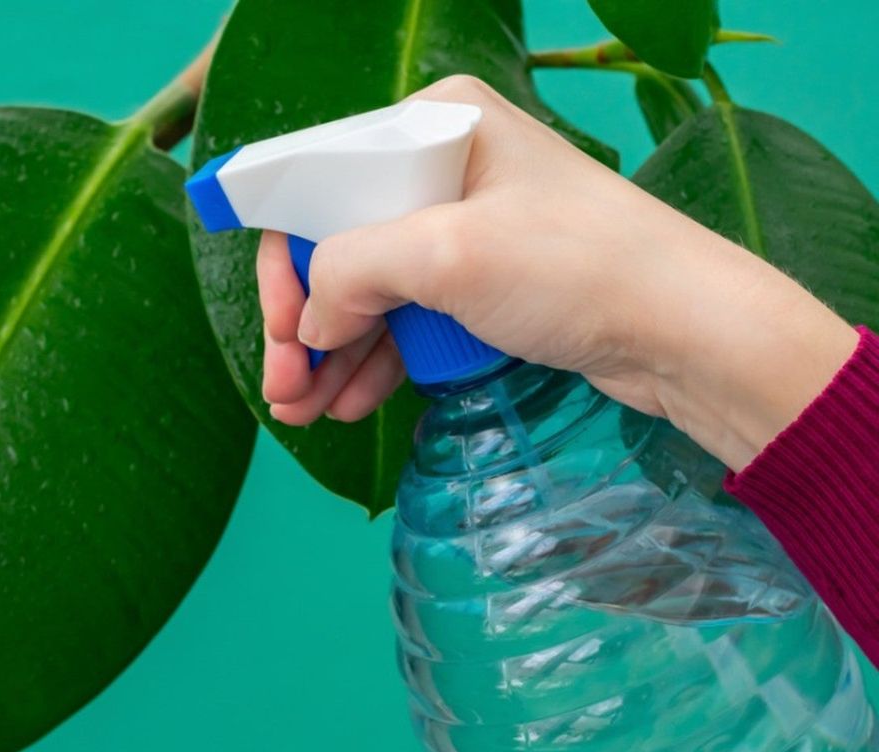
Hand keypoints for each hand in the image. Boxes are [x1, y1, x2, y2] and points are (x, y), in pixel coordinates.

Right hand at [258, 75, 857, 471]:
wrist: (685, 330)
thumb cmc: (574, 269)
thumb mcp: (448, 256)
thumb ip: (351, 273)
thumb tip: (307, 325)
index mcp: (432, 124)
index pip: (319, 184)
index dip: (286, 263)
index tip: (281, 333)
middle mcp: (442, 165)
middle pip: (338, 244)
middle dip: (306, 324)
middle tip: (286, 390)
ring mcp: (465, 225)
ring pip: (369, 289)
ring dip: (332, 354)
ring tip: (306, 413)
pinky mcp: (485, 280)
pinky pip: (408, 316)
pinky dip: (375, 360)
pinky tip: (349, 404)